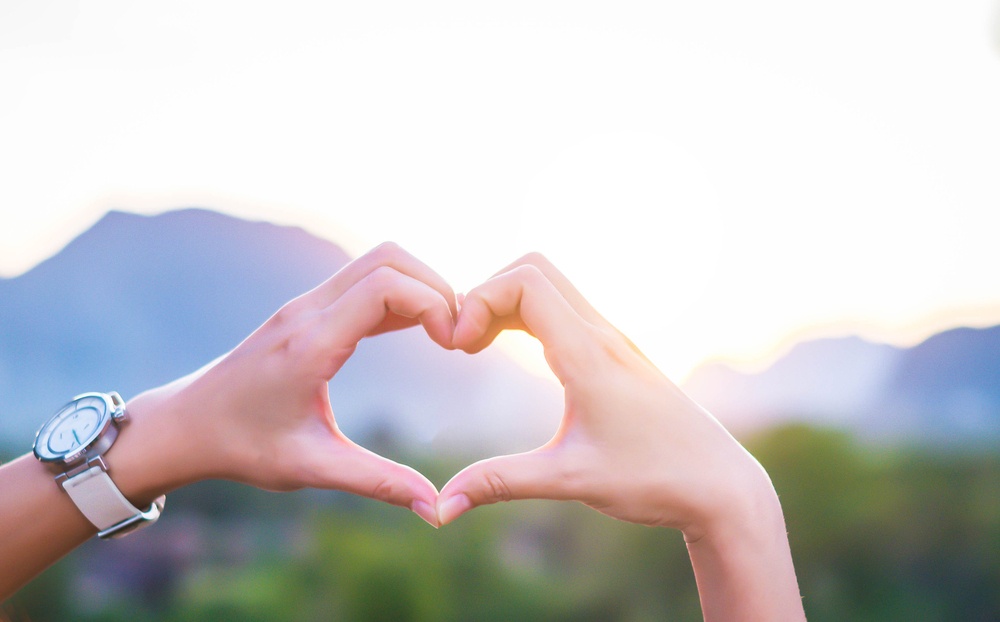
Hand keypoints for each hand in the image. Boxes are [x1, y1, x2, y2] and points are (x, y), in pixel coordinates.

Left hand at [123, 242, 455, 525]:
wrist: (184, 425)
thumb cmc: (242, 447)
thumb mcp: (311, 468)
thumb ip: (378, 483)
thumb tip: (436, 510)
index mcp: (311, 343)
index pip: (385, 286)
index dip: (433, 303)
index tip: (454, 344)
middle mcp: (308, 311)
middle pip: (389, 258)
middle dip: (436, 286)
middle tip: (457, 334)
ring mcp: (305, 305)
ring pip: (377, 262)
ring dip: (419, 286)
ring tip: (444, 332)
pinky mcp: (306, 310)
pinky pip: (362, 281)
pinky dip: (399, 294)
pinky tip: (417, 329)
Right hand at [436, 253, 803, 619]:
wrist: (722, 486)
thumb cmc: (655, 480)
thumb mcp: (570, 481)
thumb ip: (500, 483)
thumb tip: (441, 507)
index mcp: (589, 355)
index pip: (525, 282)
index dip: (478, 300)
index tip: (458, 348)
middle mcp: (602, 335)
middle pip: (534, 268)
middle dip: (486, 292)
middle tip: (463, 343)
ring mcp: (613, 340)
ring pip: (550, 285)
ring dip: (506, 302)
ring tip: (477, 347)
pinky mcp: (617, 353)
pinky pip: (565, 308)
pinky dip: (527, 314)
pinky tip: (514, 351)